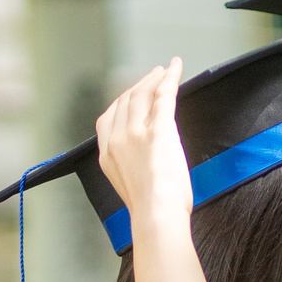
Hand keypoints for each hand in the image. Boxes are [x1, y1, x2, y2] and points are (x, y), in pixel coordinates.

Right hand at [94, 58, 191, 241]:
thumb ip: (131, 164)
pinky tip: (176, 67)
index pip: (110, 116)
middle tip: (153, 76)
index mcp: (106, 153)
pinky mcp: (159, 129)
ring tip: (164, 71)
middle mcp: (117, 138)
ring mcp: (136, 132)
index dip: (122, 101)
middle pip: (126, 100)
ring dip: (153, 78)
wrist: (156, 214)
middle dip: (139, 85)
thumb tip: (145, 158)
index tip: (134, 94)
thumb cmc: (150, 209)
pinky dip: (170, 78)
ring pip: (142, 94)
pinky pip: (164, 95)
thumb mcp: (129, 183)